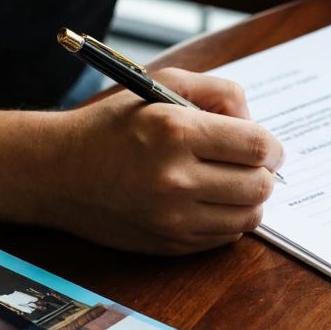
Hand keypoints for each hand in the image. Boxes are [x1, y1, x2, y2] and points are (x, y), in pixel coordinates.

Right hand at [47, 68, 283, 253]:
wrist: (58, 172)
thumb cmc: (111, 125)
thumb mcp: (160, 85)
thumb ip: (217, 92)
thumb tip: (256, 123)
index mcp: (175, 131)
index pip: (257, 146)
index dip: (272, 146)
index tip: (267, 147)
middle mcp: (176, 177)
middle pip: (259, 185)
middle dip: (264, 172)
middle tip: (250, 165)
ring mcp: (173, 217)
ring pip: (249, 217)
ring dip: (249, 199)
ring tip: (230, 183)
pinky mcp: (170, 244)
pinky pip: (225, 238)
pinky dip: (228, 220)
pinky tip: (209, 201)